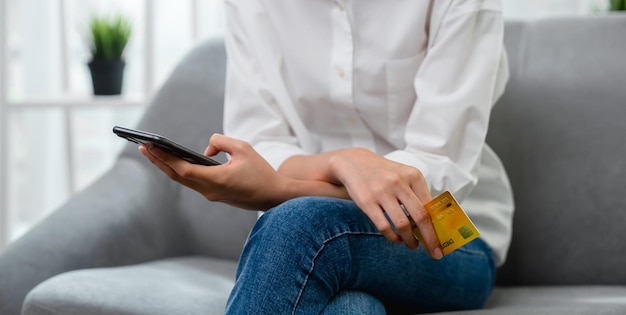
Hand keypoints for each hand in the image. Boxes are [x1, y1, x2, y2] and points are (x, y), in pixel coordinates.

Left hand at [139, 134, 346, 209]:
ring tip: (153, 152)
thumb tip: (206, 148)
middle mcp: (210, 190)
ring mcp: (211, 195)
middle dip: (159, 161)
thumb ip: (221, 142)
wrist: (274, 195)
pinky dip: (181, 171)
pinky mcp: (215, 195)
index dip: (165, 157)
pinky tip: (174, 161)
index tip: (151, 146)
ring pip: (183, 180)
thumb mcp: (243, 148)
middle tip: (143, 146)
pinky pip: (193, 182)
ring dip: (167, 166)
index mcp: (217, 179)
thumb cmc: (261, 171)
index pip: (183, 169)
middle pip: (177, 176)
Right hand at [328, 148, 441, 258]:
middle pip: (420, 216)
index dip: (438, 225)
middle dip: (430, 239)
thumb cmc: (384, 174)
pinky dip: (392, 237)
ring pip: (402, 224)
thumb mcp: (403, 176)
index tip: (443, 241)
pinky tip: (396, 240)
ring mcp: (382, 192)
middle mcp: (399, 182)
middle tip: (435, 253)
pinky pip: (384, 226)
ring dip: (410, 240)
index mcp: (413, 175)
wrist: (354, 162)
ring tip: (412, 246)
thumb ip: (417, 195)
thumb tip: (432, 224)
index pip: (430, 205)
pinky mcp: (367, 202)